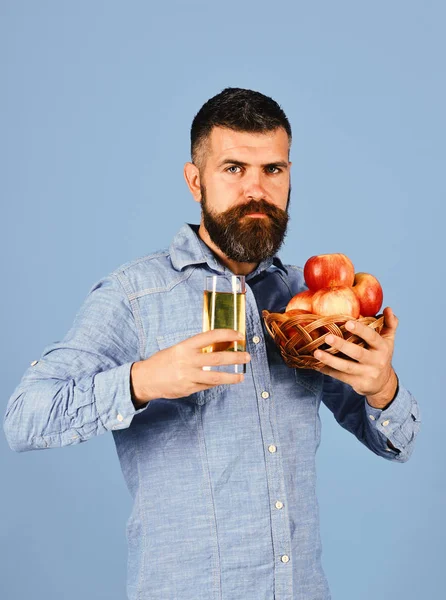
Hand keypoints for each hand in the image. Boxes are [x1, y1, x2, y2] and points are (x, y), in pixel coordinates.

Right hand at [130, 329, 250, 404]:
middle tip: (247, 357)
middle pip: (217, 357)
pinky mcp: (188, 388)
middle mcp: (187, 360)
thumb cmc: (162, 361)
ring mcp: (188, 376)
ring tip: (241, 376)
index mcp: (185, 346)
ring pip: (216, 376)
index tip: (239, 335)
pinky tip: (225, 381)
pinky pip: (207, 385)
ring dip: (232, 376)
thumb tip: (217, 347)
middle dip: (235, 357)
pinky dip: (217, 383)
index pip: (210, 336)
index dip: (227, 334)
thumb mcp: (177, 349)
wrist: (145, 379)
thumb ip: (195, 349)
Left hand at [313, 307, 398, 407]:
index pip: (372, 337)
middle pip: (358, 353)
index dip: (361, 330)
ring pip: (346, 367)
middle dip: (342, 345)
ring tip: (316, 352)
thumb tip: (388, 308)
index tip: (347, 322)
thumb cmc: (381, 355)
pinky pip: (340, 377)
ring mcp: (367, 374)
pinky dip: (327, 370)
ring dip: (330, 360)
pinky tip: (316, 364)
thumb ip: (390, 323)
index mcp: (382, 347)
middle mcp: (376, 361)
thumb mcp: (389, 340)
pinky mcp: (358, 383)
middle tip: (327, 337)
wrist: (383, 383)